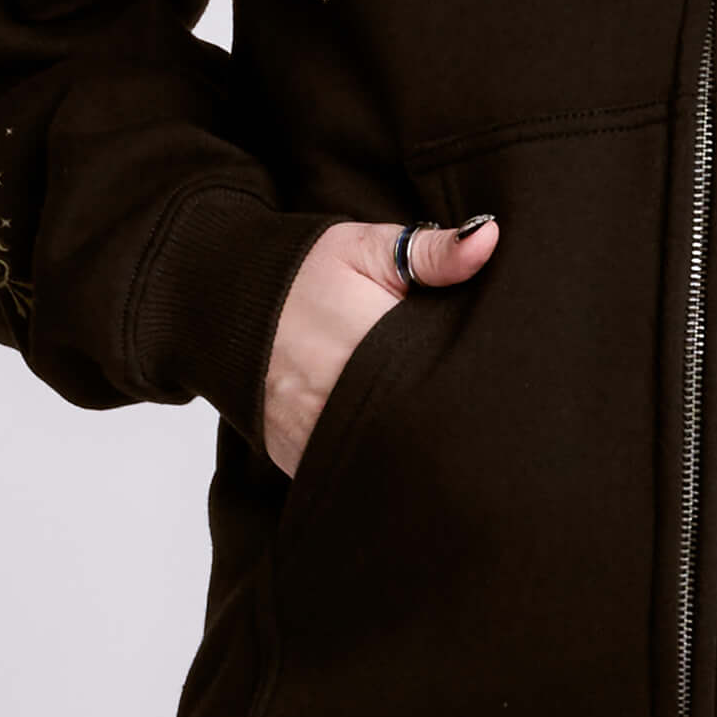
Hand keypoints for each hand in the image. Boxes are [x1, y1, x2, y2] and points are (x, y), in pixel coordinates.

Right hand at [261, 212, 499, 478]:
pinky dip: (378, 464)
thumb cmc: (302, 271)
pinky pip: (353, 477)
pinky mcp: (300, 463)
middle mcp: (340, 397)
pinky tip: (399, 447)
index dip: (473, 376)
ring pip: (389, 459)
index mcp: (369, 340)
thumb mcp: (367, 248)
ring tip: (441, 431)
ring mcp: (317, 437)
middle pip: (420, 425)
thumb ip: (432, 252)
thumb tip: (490, 239)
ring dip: (416, 448)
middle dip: (450, 418)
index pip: (443, 372)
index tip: (494, 373)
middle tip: (475, 407)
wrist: (222, 305)